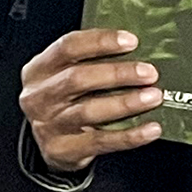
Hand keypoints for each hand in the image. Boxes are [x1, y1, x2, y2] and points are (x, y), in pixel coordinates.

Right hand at [18, 26, 163, 172]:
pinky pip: (101, 141)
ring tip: (153, 96)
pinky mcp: (63, 150)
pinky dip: (129, 136)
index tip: (131, 41)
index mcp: (38, 71)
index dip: (100, 42)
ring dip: (125, 102)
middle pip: (77, 79)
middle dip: (117, 73)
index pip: (67, 48)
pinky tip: (150, 128)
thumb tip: (138, 51)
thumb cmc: (63, 102)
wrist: (48, 145)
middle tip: (148, 73)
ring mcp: (48, 125)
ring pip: (88, 111)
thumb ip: (90, 62)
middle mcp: (39, 97)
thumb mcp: (63, 77)